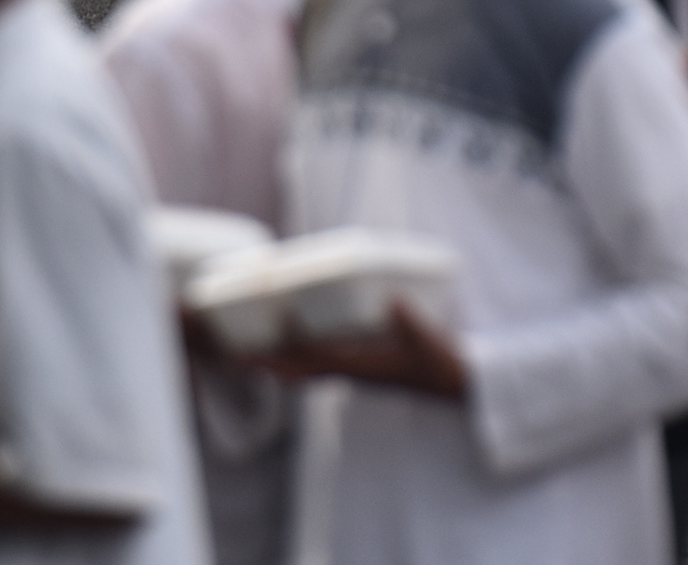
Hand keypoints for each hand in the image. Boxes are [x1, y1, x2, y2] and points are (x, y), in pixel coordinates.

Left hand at [254, 304, 468, 398]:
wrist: (451, 386)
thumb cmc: (439, 363)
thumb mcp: (427, 340)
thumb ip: (410, 321)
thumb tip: (394, 300)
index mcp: (362, 368)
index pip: (316, 361)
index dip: (289, 351)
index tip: (262, 342)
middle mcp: (352, 374)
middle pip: (300, 372)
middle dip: (269, 364)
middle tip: (236, 354)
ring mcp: (354, 374)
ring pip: (306, 373)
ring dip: (279, 364)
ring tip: (254, 352)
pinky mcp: (360, 371)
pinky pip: (321, 367)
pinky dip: (300, 360)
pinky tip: (294, 347)